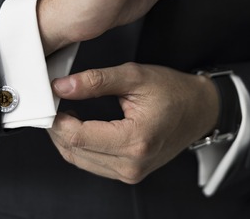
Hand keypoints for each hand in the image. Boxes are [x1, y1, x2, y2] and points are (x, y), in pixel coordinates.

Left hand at [47, 63, 218, 183]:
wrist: (199, 110)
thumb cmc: (174, 91)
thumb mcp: (135, 76)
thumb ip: (96, 80)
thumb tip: (62, 86)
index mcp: (135, 140)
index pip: (77, 136)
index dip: (56, 118)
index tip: (50, 99)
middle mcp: (132, 164)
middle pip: (73, 151)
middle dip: (57, 127)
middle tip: (55, 102)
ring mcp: (130, 173)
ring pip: (78, 159)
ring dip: (67, 137)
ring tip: (66, 111)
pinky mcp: (129, 174)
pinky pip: (91, 163)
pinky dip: (80, 145)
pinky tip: (81, 125)